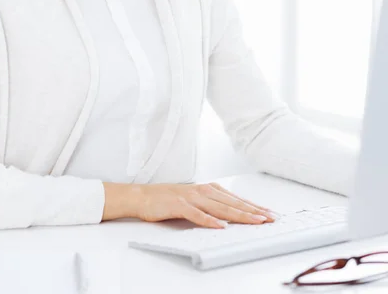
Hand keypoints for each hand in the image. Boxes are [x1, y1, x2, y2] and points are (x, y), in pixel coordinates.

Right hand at [135, 181, 279, 228]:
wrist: (143, 196)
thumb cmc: (169, 200)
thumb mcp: (195, 200)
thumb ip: (212, 206)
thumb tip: (232, 216)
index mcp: (209, 189)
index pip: (236, 200)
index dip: (254, 207)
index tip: (270, 214)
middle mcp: (203, 191)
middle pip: (233, 203)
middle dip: (254, 211)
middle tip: (271, 218)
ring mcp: (192, 197)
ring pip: (220, 208)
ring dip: (239, 215)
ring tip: (255, 221)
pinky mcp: (179, 206)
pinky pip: (197, 214)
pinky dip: (209, 220)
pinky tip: (220, 226)